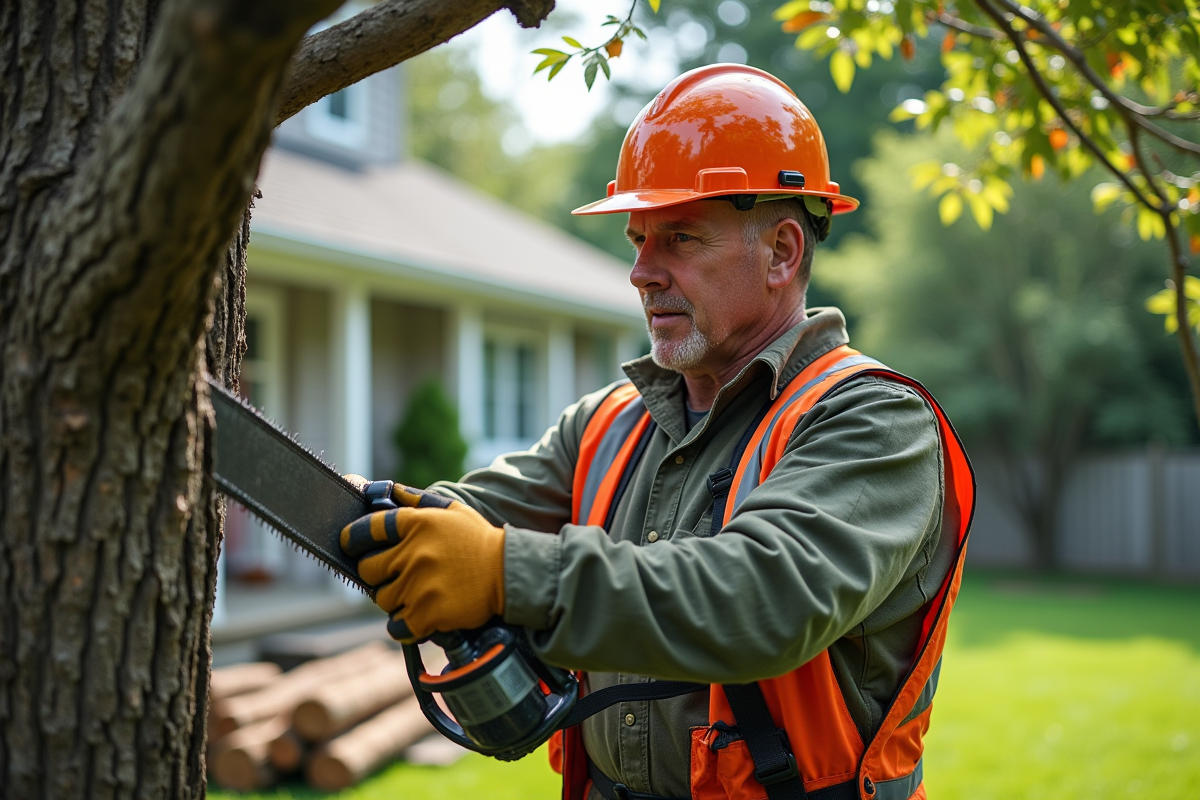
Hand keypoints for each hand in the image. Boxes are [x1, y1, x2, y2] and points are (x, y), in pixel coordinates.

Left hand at [339, 479, 505, 642]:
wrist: (509, 572)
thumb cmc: (478, 540)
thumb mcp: (451, 510)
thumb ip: (416, 500)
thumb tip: (387, 489)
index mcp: (418, 524)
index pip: (367, 528)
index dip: (353, 537)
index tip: (350, 544)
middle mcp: (414, 553)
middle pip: (368, 569)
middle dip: (376, 573)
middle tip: (393, 574)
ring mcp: (419, 585)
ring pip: (382, 598)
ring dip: (393, 599)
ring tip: (414, 594)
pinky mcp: (427, 613)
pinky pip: (396, 626)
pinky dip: (402, 626)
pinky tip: (415, 618)